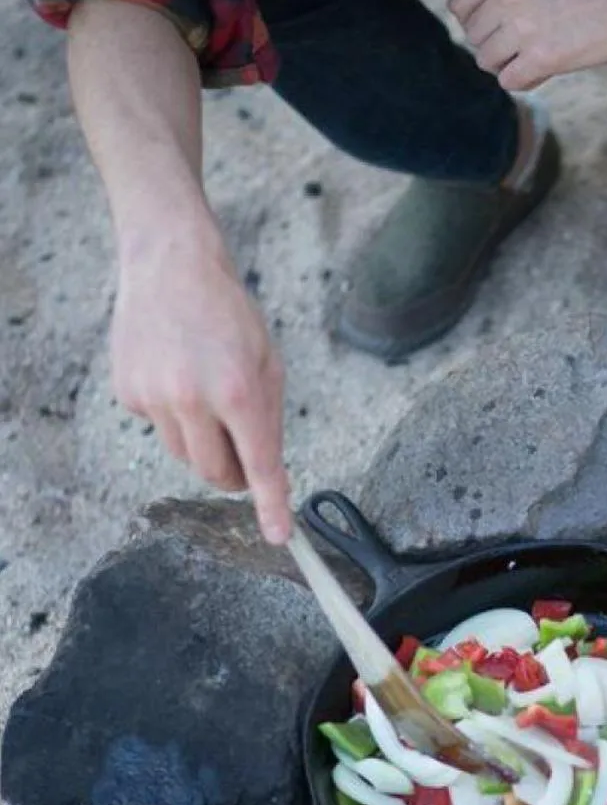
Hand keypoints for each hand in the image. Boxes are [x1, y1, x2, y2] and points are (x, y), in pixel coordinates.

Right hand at [112, 215, 291, 543]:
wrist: (172, 267)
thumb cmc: (231, 316)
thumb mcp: (268, 364)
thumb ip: (268, 421)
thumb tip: (266, 474)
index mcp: (239, 391)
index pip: (259, 465)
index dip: (271, 505)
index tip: (280, 537)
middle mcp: (192, 398)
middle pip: (214, 472)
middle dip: (233, 475)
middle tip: (242, 454)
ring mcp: (154, 396)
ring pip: (184, 454)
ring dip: (203, 440)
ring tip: (207, 392)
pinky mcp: (128, 392)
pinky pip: (158, 427)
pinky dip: (174, 414)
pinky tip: (176, 373)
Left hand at [449, 0, 606, 90]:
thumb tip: (487, 27)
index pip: (460, 7)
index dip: (476, 24)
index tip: (496, 30)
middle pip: (474, 38)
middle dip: (494, 47)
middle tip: (524, 46)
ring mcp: (522, 27)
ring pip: (487, 62)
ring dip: (507, 66)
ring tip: (534, 58)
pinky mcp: (541, 57)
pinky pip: (509, 82)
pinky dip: (523, 81)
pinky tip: (543, 71)